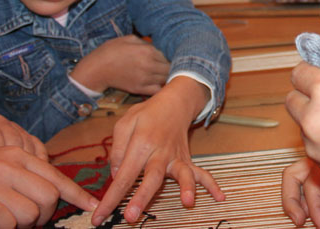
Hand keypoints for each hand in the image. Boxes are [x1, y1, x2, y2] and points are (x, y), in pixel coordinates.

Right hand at [0, 146, 97, 227]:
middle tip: (27, 222)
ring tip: (6, 222)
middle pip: (49, 198)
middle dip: (43, 216)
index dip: (78, 195)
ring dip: (22, 226)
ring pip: (31, 213)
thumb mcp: (1, 171)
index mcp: (17, 155)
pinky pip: (6, 221)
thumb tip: (54, 197)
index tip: (93, 207)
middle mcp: (7, 164)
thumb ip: (27, 178)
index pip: (56, 177)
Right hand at [70, 35, 169, 94]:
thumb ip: (146, 42)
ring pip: (166, 79)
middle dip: (172, 66)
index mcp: (147, 51)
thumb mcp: (129, 39)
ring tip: (166, 74)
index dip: (171, 55)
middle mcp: (149, 65)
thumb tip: (157, 47)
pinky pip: (158, 90)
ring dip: (168, 77)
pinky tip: (160, 84)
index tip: (171, 56)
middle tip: (170, 66)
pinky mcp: (139, 89)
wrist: (96, 70)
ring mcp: (145, 79)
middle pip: (170, 67)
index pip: (169, 54)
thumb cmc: (110, 51)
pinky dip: (161, 87)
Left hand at [91, 77, 223, 225]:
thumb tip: (116, 176)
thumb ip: (117, 150)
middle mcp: (160, 152)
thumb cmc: (147, 114)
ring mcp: (176, 157)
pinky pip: (200, 172)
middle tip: (131, 216)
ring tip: (189, 201)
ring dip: (186, 187)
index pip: (123, 176)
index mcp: (141, 143)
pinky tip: (219, 196)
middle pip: (152, 177)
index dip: (111, 198)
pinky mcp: (186, 160)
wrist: (175, 103)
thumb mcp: (124, 123)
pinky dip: (211, 184)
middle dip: (142, 197)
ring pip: (182, 173)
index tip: (100, 217)